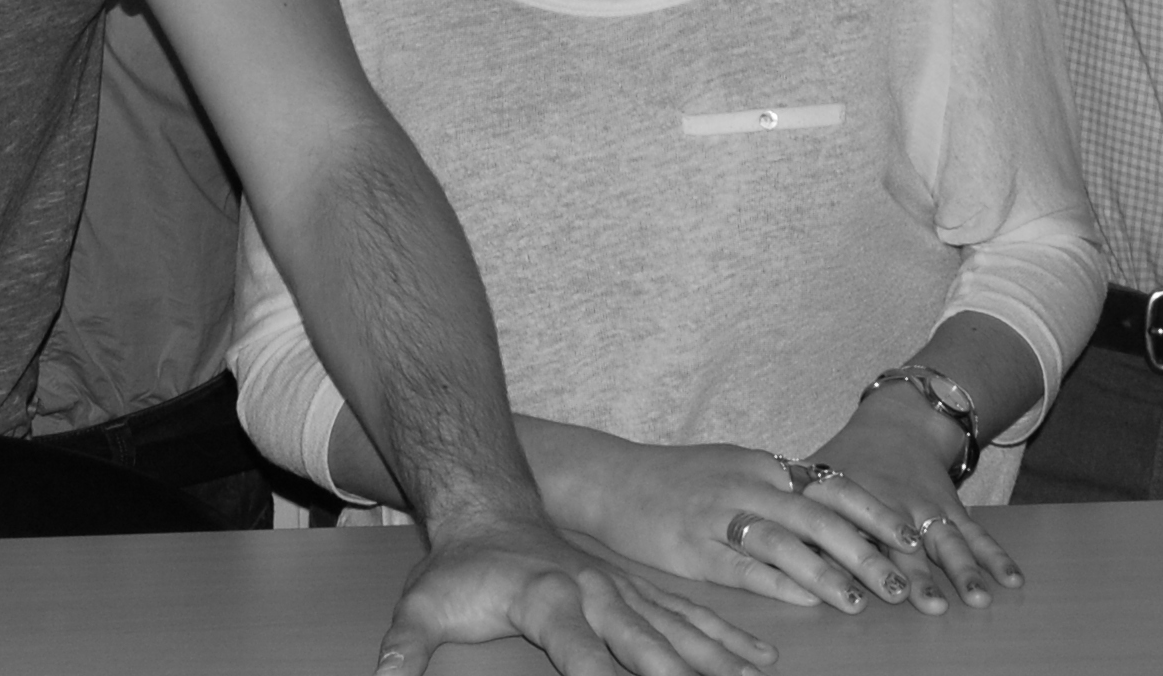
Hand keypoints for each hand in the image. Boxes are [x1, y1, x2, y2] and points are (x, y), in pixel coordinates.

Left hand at [378, 514, 777, 675]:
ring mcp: (622, 591)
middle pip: (652, 648)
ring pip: (681, 630)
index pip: (588, 662)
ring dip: (721, 660)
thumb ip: (404, 651)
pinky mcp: (634, 590)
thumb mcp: (422, 606)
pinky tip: (758, 659)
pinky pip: (688, 614)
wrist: (486, 502)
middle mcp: (597, 596)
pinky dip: (725, 638)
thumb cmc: (459, 565)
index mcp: (551, 604)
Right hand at [535, 431, 911, 612]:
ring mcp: (717, 516)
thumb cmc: (677, 478)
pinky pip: (744, 568)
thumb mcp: (732, 467)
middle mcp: (744, 485)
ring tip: (863, 601)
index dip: (874, 511)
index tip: (911, 537)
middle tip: (902, 582)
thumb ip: (780, 485)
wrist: (608, 479)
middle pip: (817, 517)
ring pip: (784, 544)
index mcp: (760, 464)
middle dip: (865, 551)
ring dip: (828, 575)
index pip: (830, 484)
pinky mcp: (692, 549)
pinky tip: (809, 602)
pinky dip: (781, 585)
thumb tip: (837, 507)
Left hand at [807, 392, 1021, 614]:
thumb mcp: (815, 476)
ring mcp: (927, 509)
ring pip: (946, 540)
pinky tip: (1012, 581)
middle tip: (923, 602)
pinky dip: (996, 557)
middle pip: (902, 544)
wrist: (899, 423)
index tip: (860, 589)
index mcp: (853, 500)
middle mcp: (892, 506)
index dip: (855, 560)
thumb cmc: (846, 461)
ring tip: (976, 597)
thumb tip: (754, 535)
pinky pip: (978, 535)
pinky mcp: (953, 511)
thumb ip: (794, 509)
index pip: (851, 534)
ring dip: (962, 570)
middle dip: (913, 572)